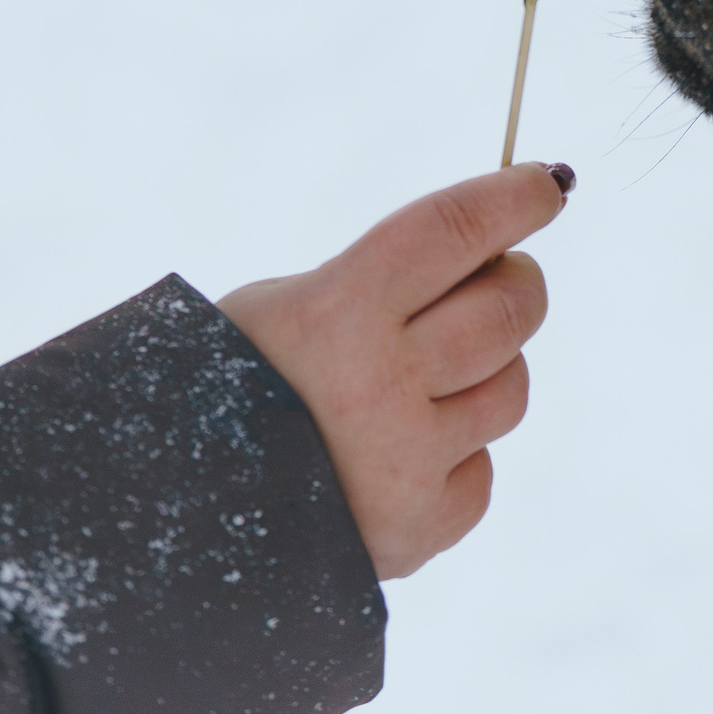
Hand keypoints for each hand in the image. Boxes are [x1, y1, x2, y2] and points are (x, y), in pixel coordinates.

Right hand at [217, 162, 570, 579]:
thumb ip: (382, 282)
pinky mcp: (420, 527)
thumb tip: (487, 254)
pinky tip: (399, 451)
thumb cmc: (228, 384)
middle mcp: (381, 384)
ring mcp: (406, 463)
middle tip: (500, 275)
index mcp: (337, 311)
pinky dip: (455, 453)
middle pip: (508, 309)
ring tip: (428, 374)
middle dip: (517, 280)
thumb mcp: (284, 306)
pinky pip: (481, 470)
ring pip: (510, 390)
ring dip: (488, 368)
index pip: (456, 230)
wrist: (167, 516)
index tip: (544, 186)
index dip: (514, 199)